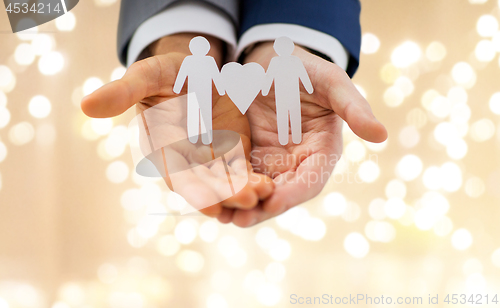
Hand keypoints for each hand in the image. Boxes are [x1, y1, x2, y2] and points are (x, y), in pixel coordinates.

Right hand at [81, 33, 273, 219]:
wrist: (198, 71)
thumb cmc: (169, 72)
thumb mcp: (149, 75)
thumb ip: (124, 90)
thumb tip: (85, 105)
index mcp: (161, 146)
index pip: (175, 172)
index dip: (191, 187)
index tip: (209, 202)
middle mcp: (184, 160)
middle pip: (204, 184)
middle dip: (225, 194)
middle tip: (247, 199)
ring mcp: (209, 160)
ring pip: (225, 183)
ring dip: (242, 192)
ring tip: (263, 194)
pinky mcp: (230, 154)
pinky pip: (241, 172)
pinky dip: (252, 180)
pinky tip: (268, 186)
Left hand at [223, 42, 387, 226]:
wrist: (271, 61)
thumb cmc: (305, 69)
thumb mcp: (330, 81)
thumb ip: (353, 106)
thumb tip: (381, 134)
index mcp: (321, 151)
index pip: (310, 180)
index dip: (294, 193)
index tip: (274, 203)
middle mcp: (296, 163)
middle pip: (280, 193)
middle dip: (261, 208)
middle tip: (239, 219)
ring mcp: (270, 162)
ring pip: (257, 190)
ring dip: (240, 205)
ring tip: (220, 215)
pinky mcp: (247, 155)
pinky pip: (237, 176)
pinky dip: (225, 187)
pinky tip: (209, 196)